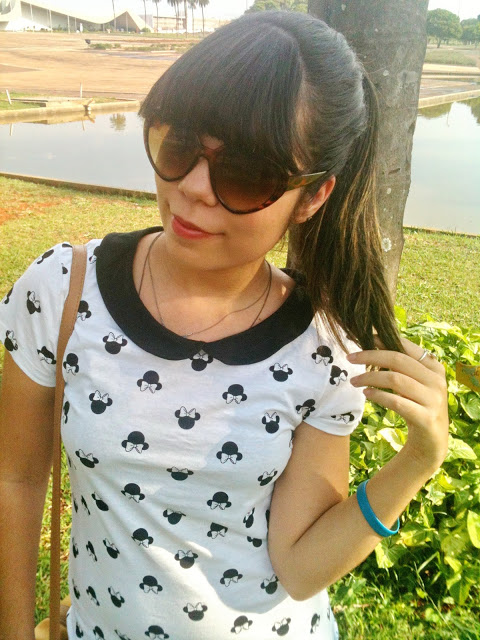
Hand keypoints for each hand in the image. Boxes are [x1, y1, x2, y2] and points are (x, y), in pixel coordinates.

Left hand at [347, 336, 448, 471]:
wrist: (431, 441)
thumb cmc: (416, 405)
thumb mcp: (412, 382)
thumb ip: (400, 365)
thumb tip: (372, 341)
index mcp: (434, 366)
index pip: (405, 347)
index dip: (382, 340)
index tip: (362, 337)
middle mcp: (437, 380)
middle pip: (398, 360)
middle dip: (370, 356)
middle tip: (350, 357)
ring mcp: (433, 399)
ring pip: (395, 379)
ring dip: (370, 378)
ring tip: (354, 380)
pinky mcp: (426, 417)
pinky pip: (397, 402)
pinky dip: (379, 396)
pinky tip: (366, 394)